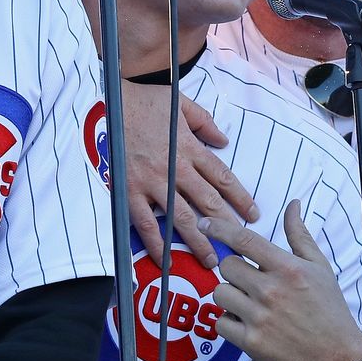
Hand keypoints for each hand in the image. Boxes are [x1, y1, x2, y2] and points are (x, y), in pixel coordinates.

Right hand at [122, 81, 259, 267]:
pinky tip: (165, 260)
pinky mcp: (130, 191)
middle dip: (227, 224)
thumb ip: (204, 122)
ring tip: (212, 259)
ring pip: (181, 217)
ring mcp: (151, 182)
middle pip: (207, 201)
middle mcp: (174, 168)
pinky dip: (155, 243)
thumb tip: (223, 140)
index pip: (222, 177)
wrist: (108, 101)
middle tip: (241, 243)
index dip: (240, 197)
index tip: (253, 214)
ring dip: (199, 240)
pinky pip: (145, 223)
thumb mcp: (181, 103)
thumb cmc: (144, 100)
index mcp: (189, 147)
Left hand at [201, 202, 361, 360]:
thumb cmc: (329, 308)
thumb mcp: (320, 267)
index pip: (244, 240)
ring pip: (219, 294)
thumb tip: (292, 205)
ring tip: (249, 303)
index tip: (205, 224)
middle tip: (249, 280)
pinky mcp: (252, 343)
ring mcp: (260, 318)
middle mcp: (271, 291)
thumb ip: (299, 235)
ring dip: (229, 296)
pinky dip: (229, 323)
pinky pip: (220, 323)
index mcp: (287, 268)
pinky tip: (247, 323)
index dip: (219, 228)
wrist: (338, 357)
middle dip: (233, 270)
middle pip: (226, 266)